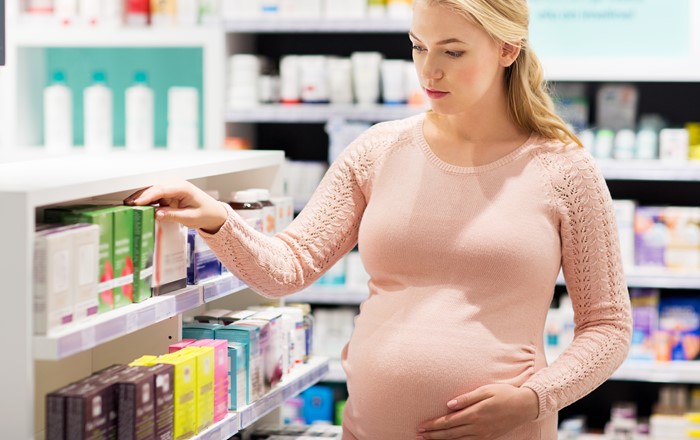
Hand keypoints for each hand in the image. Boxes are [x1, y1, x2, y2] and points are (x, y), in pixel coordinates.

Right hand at [123, 181, 227, 233]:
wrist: (214, 213)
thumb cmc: (206, 213)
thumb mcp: (190, 218)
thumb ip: (173, 215)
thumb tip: (157, 214)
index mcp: (183, 187)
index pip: (161, 189)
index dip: (147, 196)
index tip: (137, 202)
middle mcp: (176, 185)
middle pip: (154, 188)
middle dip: (140, 196)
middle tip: (127, 205)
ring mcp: (171, 189)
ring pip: (152, 191)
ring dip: (141, 198)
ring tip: (128, 206)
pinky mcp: (169, 194)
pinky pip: (155, 196)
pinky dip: (147, 201)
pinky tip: (138, 207)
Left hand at [417, 384, 538, 439]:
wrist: (524, 406)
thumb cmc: (504, 394)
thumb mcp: (485, 391)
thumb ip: (466, 398)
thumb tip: (449, 405)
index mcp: (474, 414)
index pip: (448, 422)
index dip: (433, 425)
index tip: (421, 426)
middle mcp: (477, 427)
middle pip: (450, 434)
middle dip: (433, 435)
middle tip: (419, 435)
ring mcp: (483, 434)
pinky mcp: (488, 438)